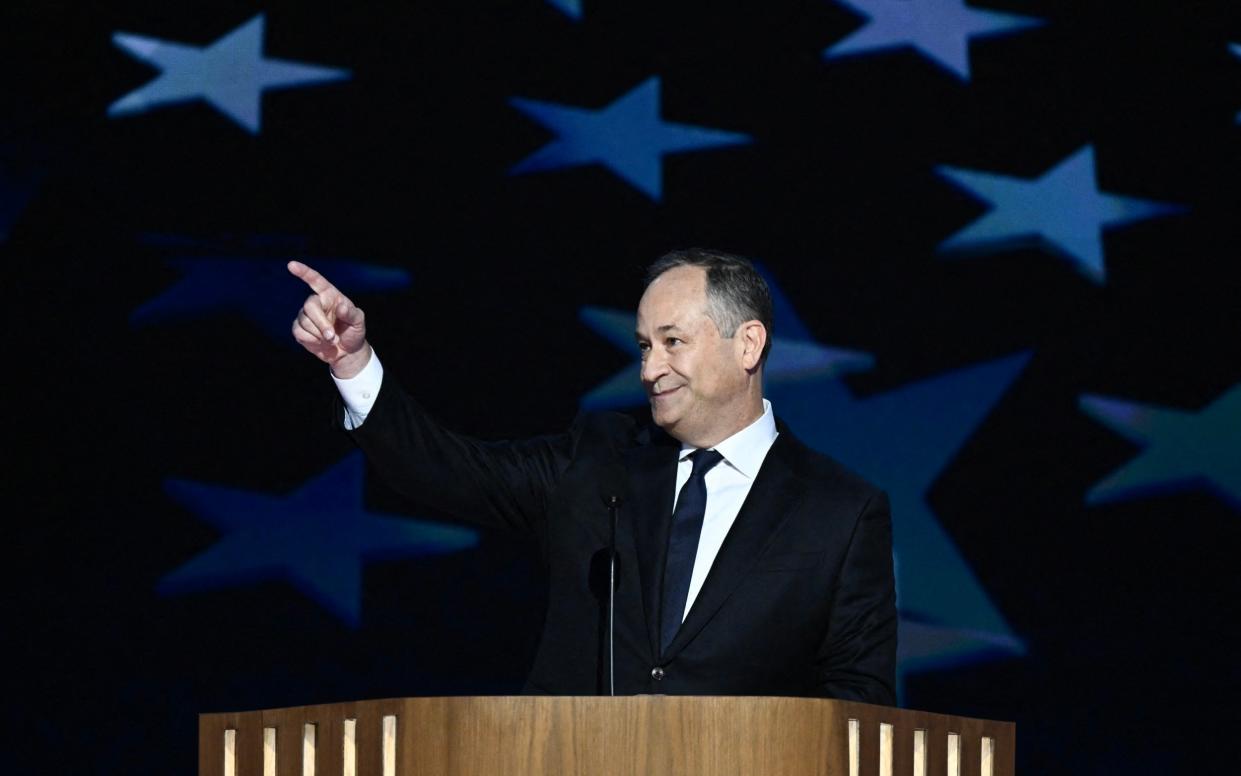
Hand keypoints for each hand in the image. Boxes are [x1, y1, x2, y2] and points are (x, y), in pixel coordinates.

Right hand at [288, 261, 370, 376]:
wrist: (347, 352)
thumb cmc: (354, 332)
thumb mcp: (358, 322)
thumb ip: (351, 314)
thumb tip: (341, 307)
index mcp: (330, 295)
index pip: (316, 280)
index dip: (304, 272)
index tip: (292, 265)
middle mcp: (317, 303)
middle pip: (310, 306)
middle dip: (320, 323)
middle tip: (332, 337)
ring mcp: (306, 315)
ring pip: (304, 321)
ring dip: (318, 334)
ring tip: (331, 340)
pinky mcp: (299, 329)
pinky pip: (298, 331)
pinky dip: (311, 339)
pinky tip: (320, 342)